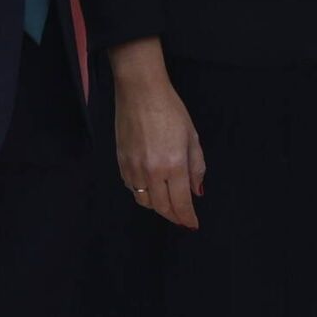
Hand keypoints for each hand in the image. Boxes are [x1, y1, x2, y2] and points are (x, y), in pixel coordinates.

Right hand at [108, 38, 203, 229]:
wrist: (140, 91)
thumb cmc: (170, 109)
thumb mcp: (191, 136)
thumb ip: (196, 167)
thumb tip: (196, 191)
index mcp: (174, 165)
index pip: (181, 203)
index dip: (187, 218)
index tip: (192, 224)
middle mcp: (152, 172)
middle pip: (162, 207)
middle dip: (174, 216)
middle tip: (182, 217)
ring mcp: (133, 168)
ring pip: (144, 201)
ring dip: (158, 207)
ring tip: (167, 202)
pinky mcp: (121, 162)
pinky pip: (132, 188)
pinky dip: (142, 193)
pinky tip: (150, 187)